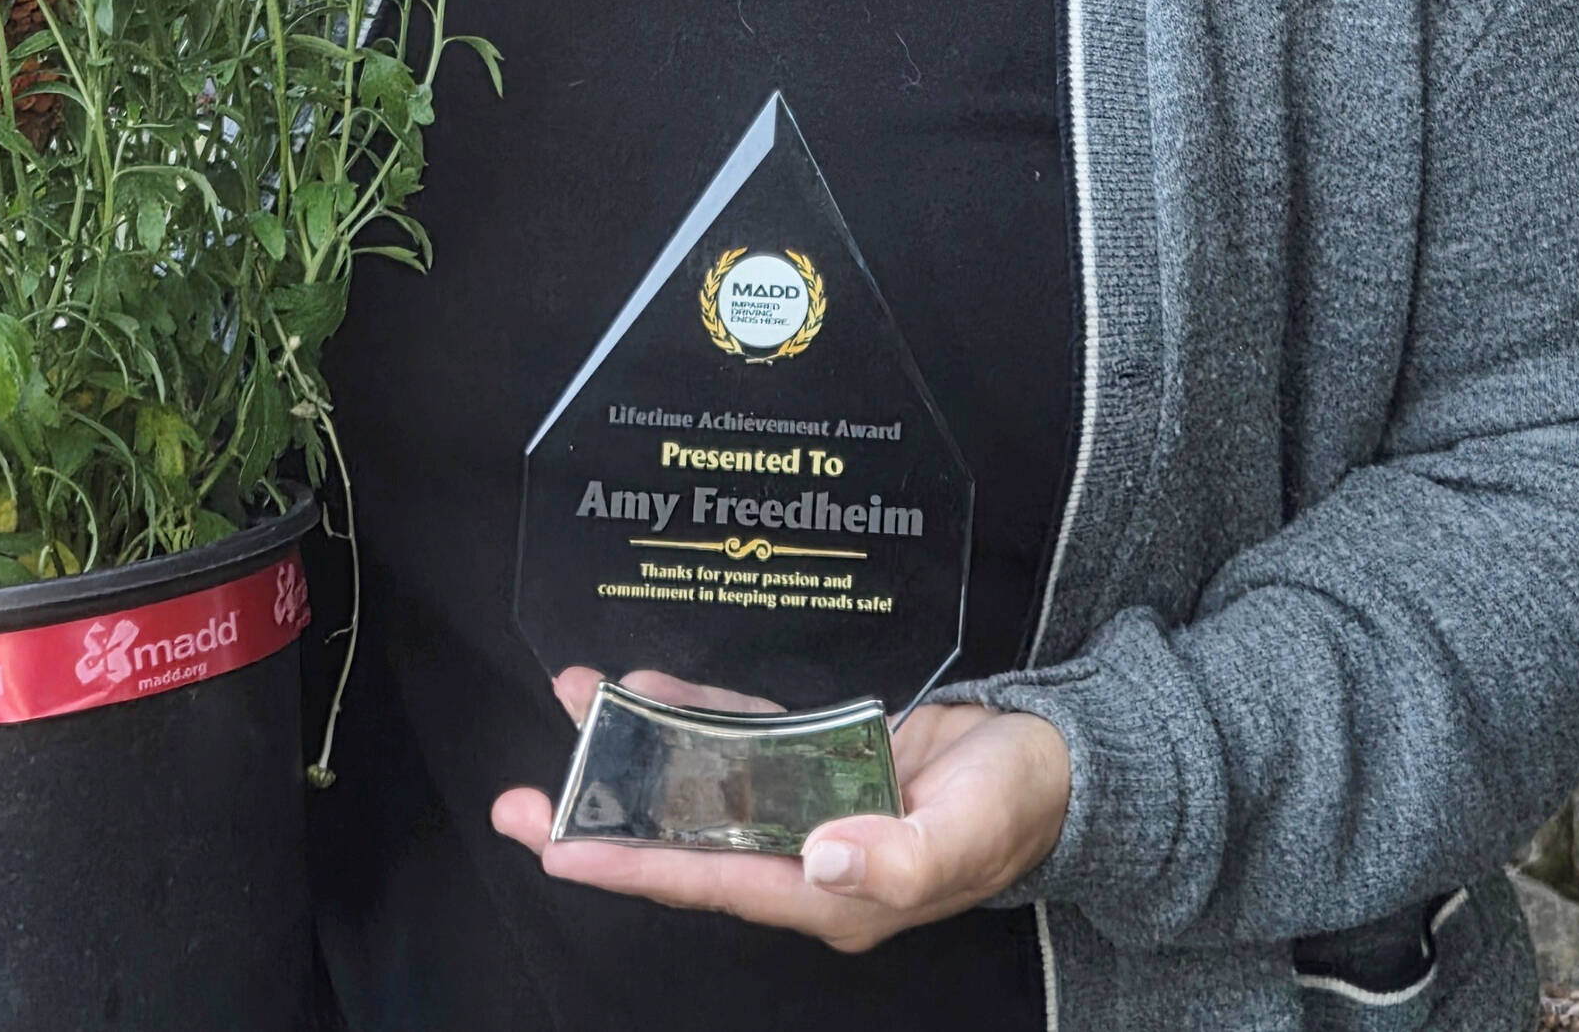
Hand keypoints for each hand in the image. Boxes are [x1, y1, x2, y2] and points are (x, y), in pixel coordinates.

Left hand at [490, 667, 1070, 953]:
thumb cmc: (1017, 803)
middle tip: (517, 796)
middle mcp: (802, 856)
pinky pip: (742, 740)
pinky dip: (694, 714)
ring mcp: (809, 806)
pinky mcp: (825, 758)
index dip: (627, 866)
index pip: (705, 881)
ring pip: (702, 782)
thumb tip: (819, 862)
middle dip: (602, 814)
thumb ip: (896, 861)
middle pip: (683, 838)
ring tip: (573, 703)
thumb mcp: (964, 836)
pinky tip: (648, 686)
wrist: (1061, 763)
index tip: (551, 847)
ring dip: (637, 748)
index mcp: (826, 892)